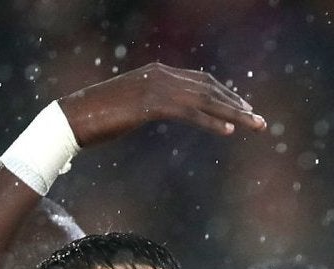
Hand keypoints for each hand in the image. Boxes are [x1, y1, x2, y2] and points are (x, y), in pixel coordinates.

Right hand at [60, 64, 263, 145]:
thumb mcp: (130, 108)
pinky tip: (229, 131)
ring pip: (205, 100)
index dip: (225, 95)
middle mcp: (160, 74)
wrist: (72, 117)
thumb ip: (149, 105)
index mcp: (157, 72)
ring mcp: (156, 87)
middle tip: (260, 122)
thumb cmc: (96, 117)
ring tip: (256, 126)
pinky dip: (211, 121)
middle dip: (237, 105)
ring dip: (234, 114)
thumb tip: (159, 112)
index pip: (201, 81)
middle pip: (209, 88)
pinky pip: (189, 112)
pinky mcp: (150, 104)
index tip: (244, 109)